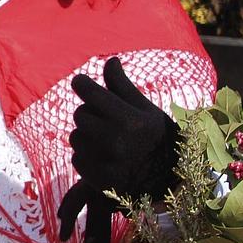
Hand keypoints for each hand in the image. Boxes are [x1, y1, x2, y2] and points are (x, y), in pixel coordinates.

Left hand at [57, 57, 178, 242]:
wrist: (167, 182)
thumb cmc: (156, 138)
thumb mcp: (146, 110)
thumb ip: (123, 86)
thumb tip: (110, 61)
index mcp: (129, 119)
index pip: (89, 92)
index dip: (82, 84)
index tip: (82, 83)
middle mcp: (115, 140)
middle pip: (80, 114)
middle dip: (89, 113)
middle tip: (104, 119)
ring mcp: (105, 162)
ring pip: (75, 137)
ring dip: (86, 136)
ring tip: (106, 141)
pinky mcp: (97, 179)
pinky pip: (76, 158)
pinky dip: (86, 156)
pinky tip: (104, 157)